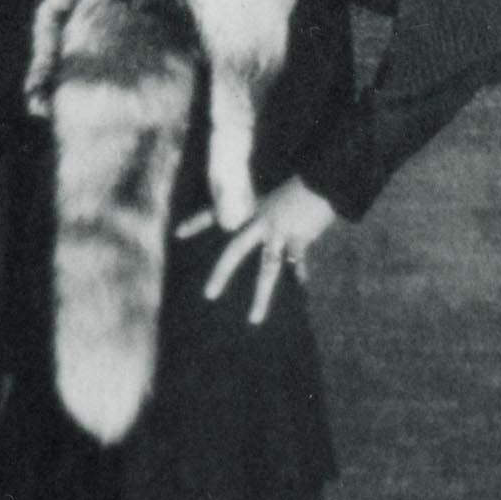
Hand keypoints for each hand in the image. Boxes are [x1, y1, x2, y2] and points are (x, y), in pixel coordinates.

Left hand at [176, 177, 337, 324]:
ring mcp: (280, 232)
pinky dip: (301, 274)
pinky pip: (298, 262)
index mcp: (253, 209)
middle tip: (208, 295)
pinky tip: (301, 287)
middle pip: (236, 250)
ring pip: (267, 269)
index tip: (178, 233)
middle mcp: (262, 222)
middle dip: (222, 273)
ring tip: (254, 320)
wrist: (322, 179)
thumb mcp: (276, 198)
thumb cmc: (302, 186)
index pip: (218, 213)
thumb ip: (265, 214)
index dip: (197, 222)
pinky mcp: (301, 238)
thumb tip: (256, 227)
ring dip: (261, 297)